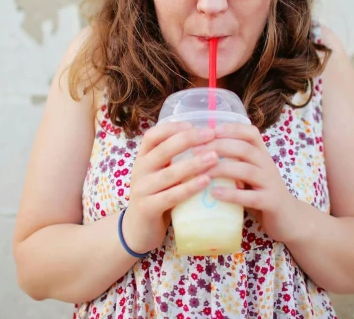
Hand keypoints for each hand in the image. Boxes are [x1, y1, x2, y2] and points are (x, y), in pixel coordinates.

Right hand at [121, 122, 218, 252]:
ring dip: (193, 163)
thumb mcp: (162, 174)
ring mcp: (141, 190)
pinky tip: (206, 181)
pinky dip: (189, 188)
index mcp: (143, 158)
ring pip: (169, 173)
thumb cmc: (158, 196)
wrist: (138, 229)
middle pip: (162, 150)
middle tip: (211, 135)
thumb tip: (209, 141)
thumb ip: (175, 159)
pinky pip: (171, 196)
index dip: (172, 128)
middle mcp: (139, 170)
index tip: (193, 124)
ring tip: (214, 157)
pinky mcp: (147, 208)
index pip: (152, 135)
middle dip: (188, 140)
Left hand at [203, 123, 297, 243]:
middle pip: (244, 149)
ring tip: (202, 173)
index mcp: (262, 154)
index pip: (251, 133)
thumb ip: (233, 162)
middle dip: (218, 147)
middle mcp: (268, 165)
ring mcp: (271, 183)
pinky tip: (214, 194)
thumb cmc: (261, 192)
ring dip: (222, 169)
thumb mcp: (249, 173)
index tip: (210, 130)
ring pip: (247, 170)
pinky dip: (232, 194)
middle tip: (195, 151)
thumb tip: (199, 152)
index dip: (231, 129)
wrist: (288, 218)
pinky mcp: (271, 202)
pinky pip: (251, 197)